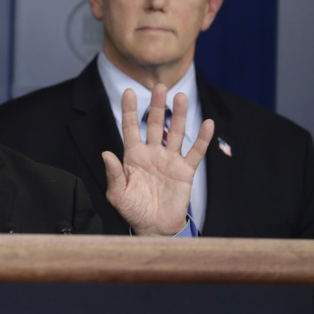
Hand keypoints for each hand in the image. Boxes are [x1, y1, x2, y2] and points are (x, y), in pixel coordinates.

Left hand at [102, 84, 213, 235]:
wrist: (154, 228)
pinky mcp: (185, 171)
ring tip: (180, 97)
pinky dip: (202, 138)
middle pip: (154, 124)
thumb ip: (113, 174)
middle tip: (160, 86)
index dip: (129, 110)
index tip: (128, 91)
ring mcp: (169, 161)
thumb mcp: (117, 194)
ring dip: (178, 115)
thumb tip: (105, 153)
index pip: (130, 128)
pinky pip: (195, 152)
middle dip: (156, 105)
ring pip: (175, 132)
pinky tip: (207, 123)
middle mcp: (152, 154)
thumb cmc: (133, 211)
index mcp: (133, 157)